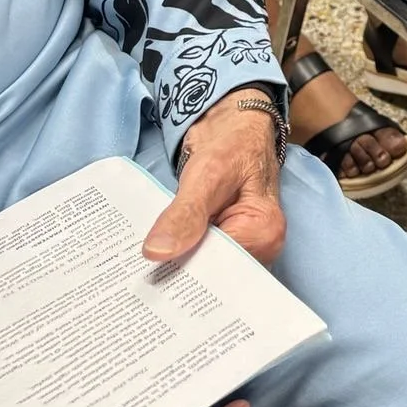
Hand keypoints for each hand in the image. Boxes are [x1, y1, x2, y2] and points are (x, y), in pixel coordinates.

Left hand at [144, 93, 285, 267]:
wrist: (232, 129)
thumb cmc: (231, 144)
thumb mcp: (206, 174)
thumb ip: (185, 214)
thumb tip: (156, 252)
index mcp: (265, 233)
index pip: (219, 269)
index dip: (185, 272)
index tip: (151, 276)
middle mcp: (261, 248)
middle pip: (214, 276)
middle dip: (180, 274)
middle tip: (141, 277)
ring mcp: (246, 249)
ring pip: (205, 271)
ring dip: (178, 267)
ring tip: (147, 272)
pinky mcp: (228, 245)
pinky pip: (203, 261)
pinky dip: (182, 259)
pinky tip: (161, 258)